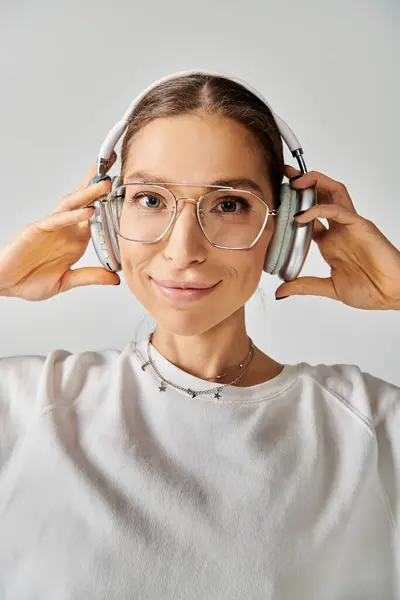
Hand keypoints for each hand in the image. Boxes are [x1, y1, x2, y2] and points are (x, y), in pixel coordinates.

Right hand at [0, 153, 119, 300]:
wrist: (4, 284)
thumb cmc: (29, 280)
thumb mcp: (67, 281)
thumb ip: (91, 277)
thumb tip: (115, 278)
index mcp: (75, 240)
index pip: (96, 216)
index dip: (109, 203)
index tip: (125, 192)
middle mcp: (65, 229)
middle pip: (85, 201)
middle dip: (99, 185)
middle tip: (115, 168)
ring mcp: (51, 227)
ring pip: (72, 204)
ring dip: (89, 193)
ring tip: (105, 182)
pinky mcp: (36, 229)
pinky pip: (57, 220)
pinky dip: (73, 215)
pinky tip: (87, 211)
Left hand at [275, 166, 399, 309]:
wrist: (392, 294)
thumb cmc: (370, 290)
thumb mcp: (328, 288)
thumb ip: (304, 286)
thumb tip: (281, 291)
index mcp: (331, 242)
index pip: (308, 218)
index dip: (293, 208)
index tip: (277, 203)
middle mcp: (339, 230)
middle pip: (321, 197)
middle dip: (303, 184)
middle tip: (285, 176)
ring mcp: (350, 225)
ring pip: (333, 192)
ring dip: (314, 183)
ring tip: (294, 181)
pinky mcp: (360, 225)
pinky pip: (338, 210)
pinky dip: (319, 209)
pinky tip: (302, 215)